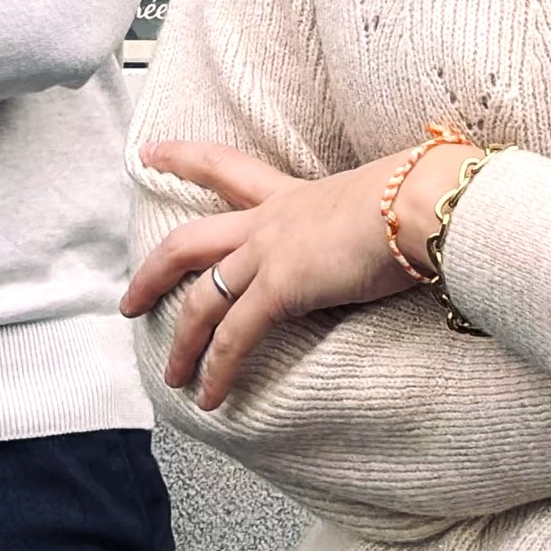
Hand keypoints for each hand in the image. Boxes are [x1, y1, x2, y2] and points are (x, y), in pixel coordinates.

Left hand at [123, 136, 429, 409]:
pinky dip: (219, 369)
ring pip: (203, 299)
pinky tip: (210, 397)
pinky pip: (236, 336)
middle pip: (187, 241)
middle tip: (128, 301)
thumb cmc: (416, 202)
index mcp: (289, 195)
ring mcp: (268, 252)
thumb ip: (368, 222)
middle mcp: (269, 220)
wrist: (422, 205)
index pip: (223, 167)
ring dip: (183, 342)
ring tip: (170, 376)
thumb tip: (398, 234)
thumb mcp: (380, 205)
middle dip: (152, 272)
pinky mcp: (280, 287)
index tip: (148, 153)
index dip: (182, 158)